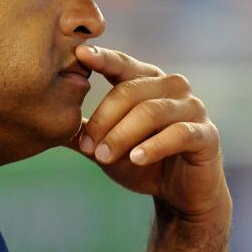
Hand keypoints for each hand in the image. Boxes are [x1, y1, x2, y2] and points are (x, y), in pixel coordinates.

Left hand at [65, 45, 230, 224]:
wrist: (182, 196)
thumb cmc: (144, 163)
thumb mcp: (108, 148)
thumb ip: (85, 134)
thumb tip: (44, 124)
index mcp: (148, 82)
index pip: (122, 64)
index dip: (103, 58)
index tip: (79, 55)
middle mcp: (173, 88)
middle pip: (131, 91)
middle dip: (104, 119)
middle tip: (87, 147)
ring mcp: (193, 109)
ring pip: (152, 112)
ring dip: (123, 135)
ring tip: (104, 157)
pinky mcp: (207, 134)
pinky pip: (179, 134)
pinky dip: (154, 146)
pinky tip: (137, 159)